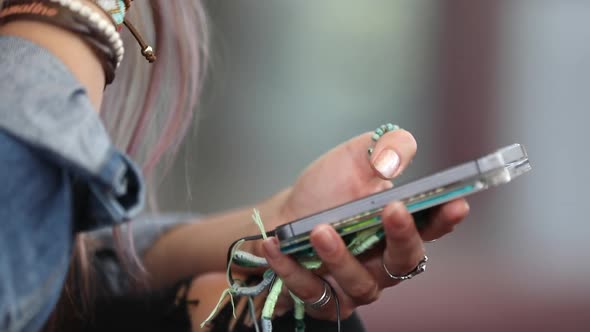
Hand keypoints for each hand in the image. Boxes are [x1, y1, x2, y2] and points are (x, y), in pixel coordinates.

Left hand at [260, 129, 469, 319]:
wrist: (285, 217)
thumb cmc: (326, 189)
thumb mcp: (352, 158)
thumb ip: (380, 148)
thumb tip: (393, 156)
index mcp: (397, 227)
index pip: (432, 227)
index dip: (446, 218)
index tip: (456, 202)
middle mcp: (383, 261)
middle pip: (405, 261)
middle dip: (403, 237)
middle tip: (392, 210)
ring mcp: (355, 284)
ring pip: (360, 283)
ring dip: (341, 257)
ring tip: (319, 230)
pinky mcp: (324, 300)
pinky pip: (315, 294)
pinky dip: (294, 271)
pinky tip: (278, 246)